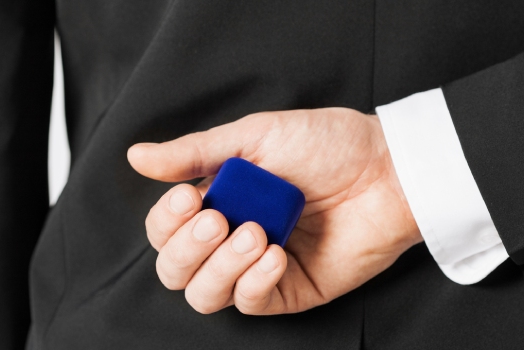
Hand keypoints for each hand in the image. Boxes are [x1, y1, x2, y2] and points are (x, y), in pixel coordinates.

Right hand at [127, 107, 421, 314]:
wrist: (386, 170)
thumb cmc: (328, 145)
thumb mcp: (254, 136)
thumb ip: (194, 152)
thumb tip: (137, 157)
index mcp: (217, 200)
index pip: (164, 229)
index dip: (166, 221)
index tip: (188, 196)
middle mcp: (230, 237)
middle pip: (173, 269)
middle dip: (186, 247)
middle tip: (219, 218)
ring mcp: (258, 268)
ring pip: (203, 294)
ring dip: (218, 267)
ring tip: (252, 233)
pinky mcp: (289, 290)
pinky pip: (251, 303)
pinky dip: (253, 281)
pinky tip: (273, 254)